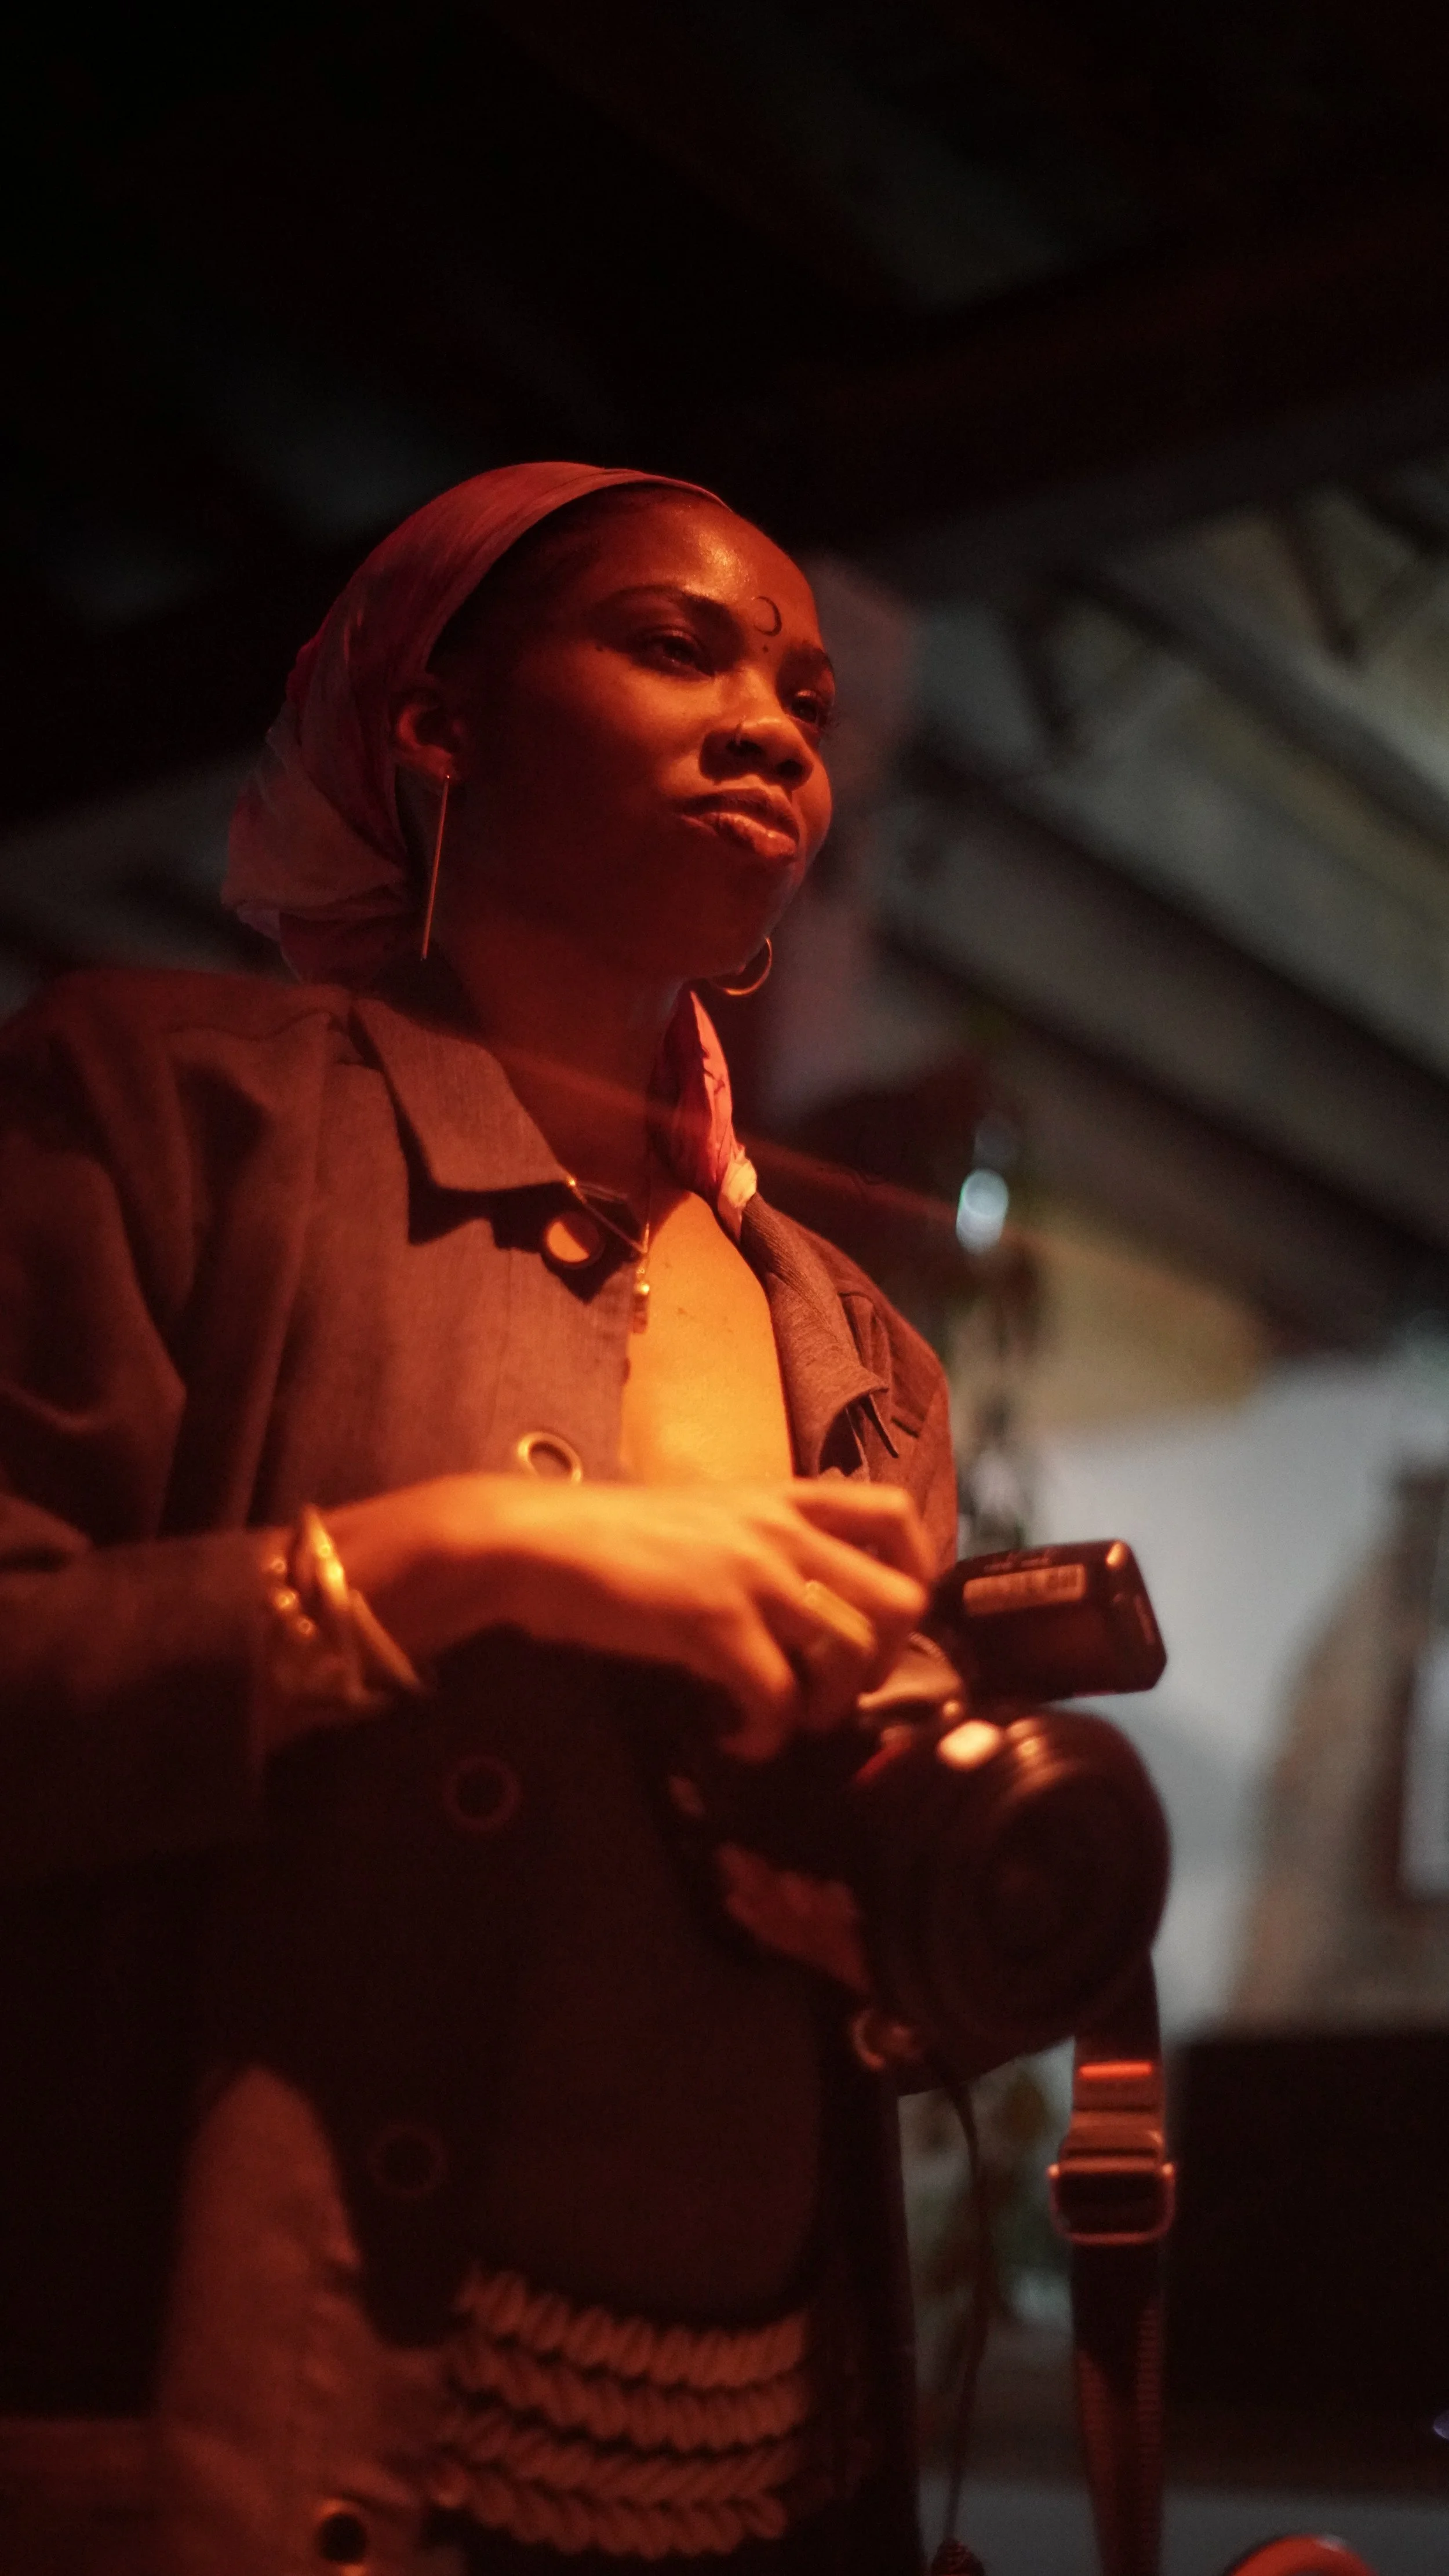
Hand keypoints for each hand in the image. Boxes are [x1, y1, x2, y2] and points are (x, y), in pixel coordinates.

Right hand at [326, 1474, 932, 1758]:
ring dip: (829, 1706)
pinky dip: (766, 1736)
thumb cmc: (609, 1534)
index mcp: (781, 1499)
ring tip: (786, 1719)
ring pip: (852, 1653)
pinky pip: (777, 1698)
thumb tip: (803, 1600)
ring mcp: (751, 1576)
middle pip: (898, 1600)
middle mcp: (781, 1532)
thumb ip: (761, 1542)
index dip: (916, 1572)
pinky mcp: (713, 1623)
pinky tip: (736, 1739)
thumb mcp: (705, 1518)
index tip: (888, 1621)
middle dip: (883, 1660)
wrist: (537, 1541)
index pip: (893, 1513)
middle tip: (837, 1687)